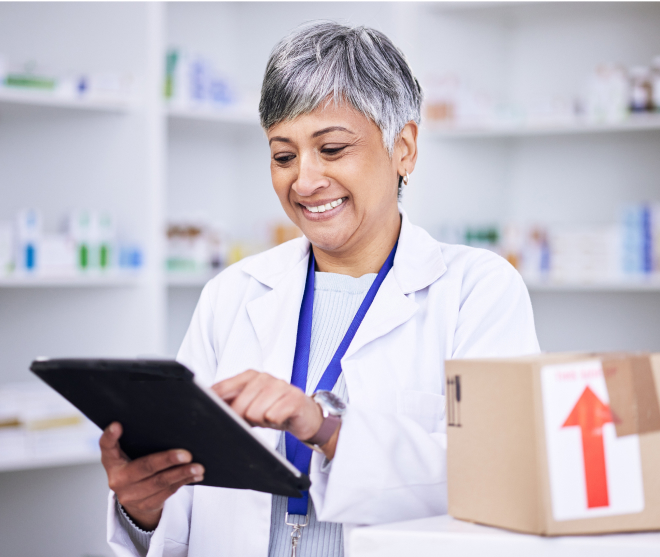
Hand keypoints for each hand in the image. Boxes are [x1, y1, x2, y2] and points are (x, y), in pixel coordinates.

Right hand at [100, 422, 204, 530]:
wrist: (134, 496)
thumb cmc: (136, 464)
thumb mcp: (130, 452)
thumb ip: (138, 439)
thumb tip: (169, 424)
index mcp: (111, 461)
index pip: (106, 447)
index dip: (110, 436)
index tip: (117, 425)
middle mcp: (117, 479)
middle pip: (144, 467)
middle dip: (167, 460)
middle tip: (187, 454)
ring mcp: (130, 495)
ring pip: (160, 483)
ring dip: (182, 473)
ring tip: (198, 467)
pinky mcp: (145, 505)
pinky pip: (168, 492)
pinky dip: (184, 482)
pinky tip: (196, 475)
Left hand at [212, 369, 327, 443]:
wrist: (305, 415)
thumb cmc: (275, 409)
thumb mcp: (249, 405)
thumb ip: (230, 402)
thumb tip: (206, 407)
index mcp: (250, 376)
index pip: (222, 388)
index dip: (218, 406)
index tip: (217, 416)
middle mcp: (264, 377)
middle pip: (238, 405)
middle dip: (243, 419)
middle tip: (254, 420)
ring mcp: (280, 386)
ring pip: (255, 413)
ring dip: (261, 422)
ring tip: (268, 418)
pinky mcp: (294, 398)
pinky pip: (273, 416)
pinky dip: (274, 423)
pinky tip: (280, 419)